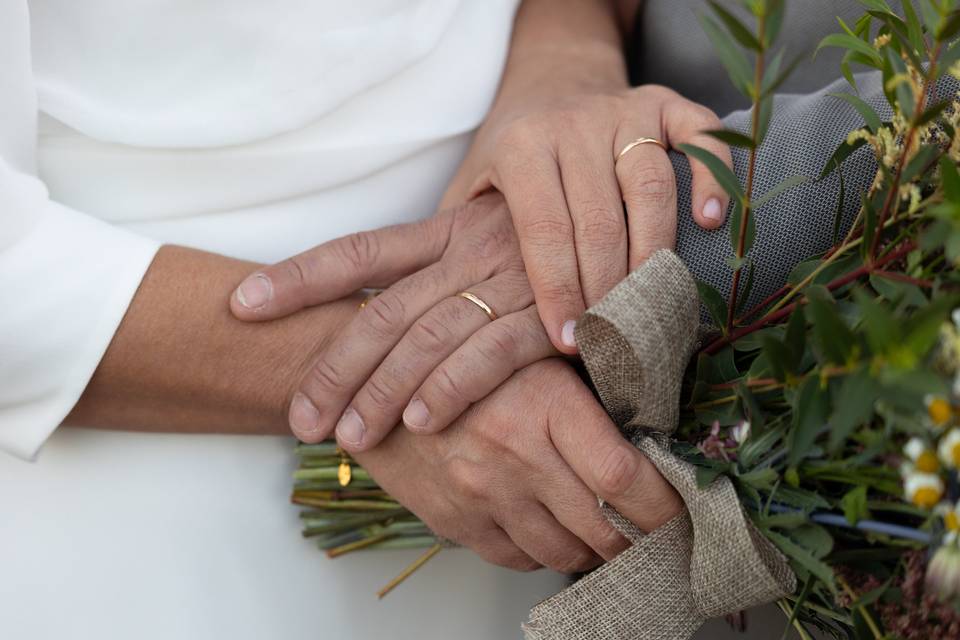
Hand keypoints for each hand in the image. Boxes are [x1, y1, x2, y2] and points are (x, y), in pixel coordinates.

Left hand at [230, 193, 559, 449]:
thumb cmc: (558, 250)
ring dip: (382, 389)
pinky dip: (453, 388)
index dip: (296, 277)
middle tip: (300, 417)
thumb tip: (389, 332)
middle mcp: (469, 247)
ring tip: (348, 436)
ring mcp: (509, 276)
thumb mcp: (494, 251)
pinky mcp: (552, 310)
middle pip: (380, 308)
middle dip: (332, 366)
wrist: (644, 221)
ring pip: (426, 334)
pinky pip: (492, 352)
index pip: (357, 252)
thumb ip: (444, 281)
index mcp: (447, 231)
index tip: (240, 304)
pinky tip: (423, 422)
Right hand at [353, 358, 682, 571]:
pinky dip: (546, 551)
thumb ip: (589, 386)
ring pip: (565, 552)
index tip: (683, 511)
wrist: (375, 382)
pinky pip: (520, 558)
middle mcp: (513, 456)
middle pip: (602, 528)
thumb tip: (655, 431)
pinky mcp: (457, 522)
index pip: (623, 477)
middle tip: (656, 531)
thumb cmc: (462, 358)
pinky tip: (552, 527)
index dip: (665, 506)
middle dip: (640, 539)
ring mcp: (481, 495)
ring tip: (607, 530)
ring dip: (595, 549)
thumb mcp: (532, 350)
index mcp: (543, 403)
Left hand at [447, 84, 731, 354]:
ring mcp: (623, 112)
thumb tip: (462, 316)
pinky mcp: (665, 103)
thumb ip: (462, 237)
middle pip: (599, 219)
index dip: (559, 291)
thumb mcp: (472, 186)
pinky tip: (711, 221)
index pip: (544, 231)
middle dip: (607, 289)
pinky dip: (711, 176)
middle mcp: (573, 125)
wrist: (552, 80)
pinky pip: (699, 136)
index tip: (569, 341)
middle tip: (614, 338)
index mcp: (521, 148)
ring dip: (654, 253)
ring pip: (648, 186)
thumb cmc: (512, 153)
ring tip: (654, 305)